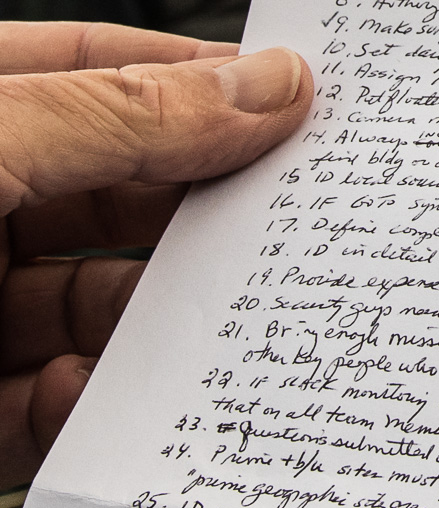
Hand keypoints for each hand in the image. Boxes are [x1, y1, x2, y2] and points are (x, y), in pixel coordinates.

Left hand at [0, 22, 311, 488]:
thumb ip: (125, 118)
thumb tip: (271, 90)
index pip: (98, 77)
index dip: (199, 87)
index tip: (302, 109)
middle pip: (116, 207)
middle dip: (199, 223)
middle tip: (291, 232)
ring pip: (98, 323)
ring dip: (152, 336)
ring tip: (208, 337)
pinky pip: (56, 420)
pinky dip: (87, 417)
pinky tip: (87, 397)